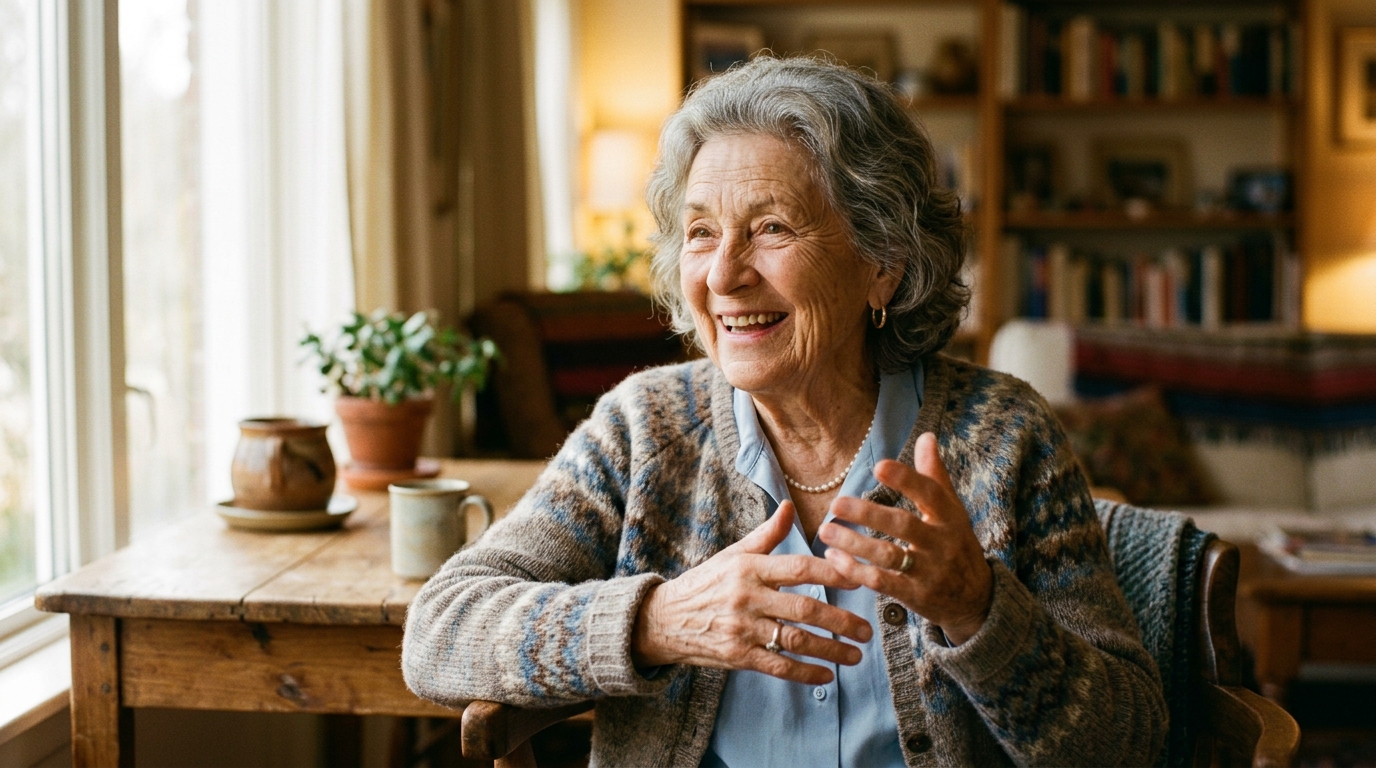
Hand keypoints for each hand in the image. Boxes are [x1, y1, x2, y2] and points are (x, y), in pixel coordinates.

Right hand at [630, 501, 872, 684]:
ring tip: (856, 655)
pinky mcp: (737, 655)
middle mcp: (747, 597)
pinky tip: (827, 675)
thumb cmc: (706, 583)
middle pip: (804, 608)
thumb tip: (790, 506)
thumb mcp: (733, 554)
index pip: (798, 568)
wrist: (664, 619)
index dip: (832, 573)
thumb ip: (766, 535)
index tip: (860, 578)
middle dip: (841, 620)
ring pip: (795, 640)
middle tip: (868, 630)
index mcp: (750, 567)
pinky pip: (777, 666)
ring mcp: (742, 628)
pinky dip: (805, 673)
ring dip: (830, 650)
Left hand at [818, 432, 992, 645]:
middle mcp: (941, 543)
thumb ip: (934, 475)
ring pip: (887, 555)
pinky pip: (881, 582)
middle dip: (868, 513)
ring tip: (825, 531)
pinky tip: (834, 558)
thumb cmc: (956, 545)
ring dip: (854, 543)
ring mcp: (929, 571)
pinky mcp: (915, 595)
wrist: (977, 598)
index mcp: (950, 517)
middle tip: (836, 503)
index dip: (906, 479)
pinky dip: (855, 571)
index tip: (879, 466)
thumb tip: (926, 436)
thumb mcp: (953, 511)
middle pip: (903, 525)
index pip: (930, 493)